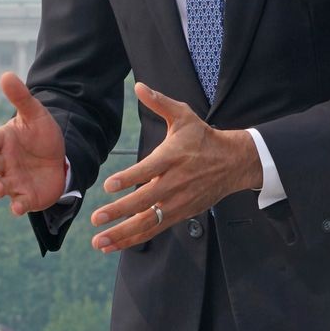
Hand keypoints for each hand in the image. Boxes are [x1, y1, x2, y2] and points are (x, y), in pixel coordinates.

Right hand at [0, 72, 66, 215]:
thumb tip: (6, 74)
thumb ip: (20, 97)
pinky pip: (17, 204)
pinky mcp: (25, 197)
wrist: (61, 158)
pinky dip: (16, 207)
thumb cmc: (42, 135)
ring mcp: (13, 181)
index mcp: (3, 141)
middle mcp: (3, 162)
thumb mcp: (35, 115)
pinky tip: (19, 207)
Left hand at [90, 83, 261, 251]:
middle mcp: (175, 182)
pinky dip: (133, 239)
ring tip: (100, 241)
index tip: (109, 186)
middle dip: (119, 211)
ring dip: (122, 234)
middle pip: (144, 200)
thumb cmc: (203, 137)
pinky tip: (114, 244)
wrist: (233, 163)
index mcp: (173, 157)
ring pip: (147, 222)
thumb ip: (159, 103)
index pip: (149, 170)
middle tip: (97, 218)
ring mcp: (177, 202)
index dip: (129, 179)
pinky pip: (153, 229)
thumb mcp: (184, 115)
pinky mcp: (179, 214)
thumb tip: (139, 86)